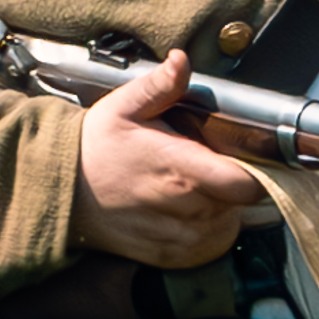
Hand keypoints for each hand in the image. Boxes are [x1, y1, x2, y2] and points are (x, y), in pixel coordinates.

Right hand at [71, 50, 264, 269]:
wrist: (62, 191)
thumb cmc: (94, 149)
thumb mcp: (124, 107)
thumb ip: (161, 86)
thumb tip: (181, 61)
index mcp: (179, 169)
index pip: (248, 183)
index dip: (257, 170)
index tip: (244, 156)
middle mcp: (185, 209)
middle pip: (241, 201)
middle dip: (230, 181)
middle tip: (202, 163)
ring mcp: (181, 239)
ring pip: (230, 223)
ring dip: (220, 206)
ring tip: (187, 187)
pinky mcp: (176, 258)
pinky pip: (212, 245)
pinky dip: (207, 228)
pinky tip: (181, 209)